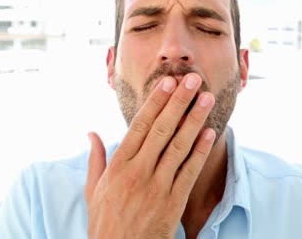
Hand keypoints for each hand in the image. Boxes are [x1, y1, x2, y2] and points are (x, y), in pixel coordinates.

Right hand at [85, 73, 215, 238]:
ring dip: (194, 120)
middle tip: (192, 79)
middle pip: (161, 130)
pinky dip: (200, 151)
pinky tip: (209, 133)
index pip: (140, 126)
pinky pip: (189, 171)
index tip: (168, 83)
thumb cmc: (105, 222)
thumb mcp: (93, 190)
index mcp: (118, 166)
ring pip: (178, 146)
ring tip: (206, 99)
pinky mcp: (173, 202)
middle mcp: (137, 172)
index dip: (156, 102)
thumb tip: (91, 133)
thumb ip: (96, 159)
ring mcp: (157, 187)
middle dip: (178, 102)